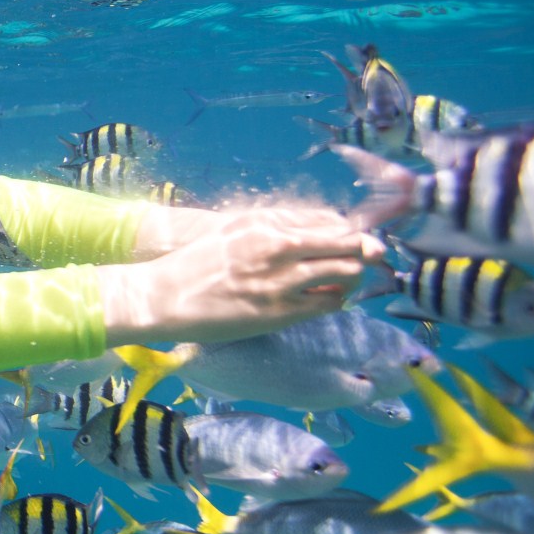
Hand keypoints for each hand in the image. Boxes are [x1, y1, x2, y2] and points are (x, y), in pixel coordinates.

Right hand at [99, 205, 385, 345]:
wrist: (164, 296)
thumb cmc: (196, 263)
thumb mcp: (234, 230)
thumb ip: (274, 228)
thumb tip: (317, 230)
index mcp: (266, 223)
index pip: (332, 222)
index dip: (350, 232)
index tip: (354, 241)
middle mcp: (279, 246)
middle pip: (348, 244)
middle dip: (365, 252)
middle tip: (369, 260)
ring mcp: (282, 280)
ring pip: (346, 272)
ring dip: (355, 277)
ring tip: (348, 281)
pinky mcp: (281, 311)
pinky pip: (331, 303)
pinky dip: (338, 299)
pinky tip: (329, 299)